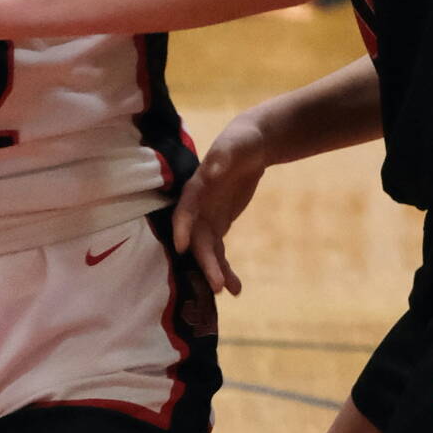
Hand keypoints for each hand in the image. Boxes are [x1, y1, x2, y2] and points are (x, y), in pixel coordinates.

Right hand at [171, 111, 271, 295]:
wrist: (251, 145)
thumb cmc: (240, 141)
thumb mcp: (235, 145)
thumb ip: (223, 158)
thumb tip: (214, 170)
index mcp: (196, 186)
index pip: (185, 209)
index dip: (182, 227)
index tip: (181, 246)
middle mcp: (198, 206)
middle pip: (197, 237)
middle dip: (204, 261)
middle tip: (216, 286)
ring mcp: (208, 217)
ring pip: (207, 250)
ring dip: (214, 271)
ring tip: (227, 291)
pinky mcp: (220, 224)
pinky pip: (219, 251)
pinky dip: (225, 269)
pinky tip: (235, 289)